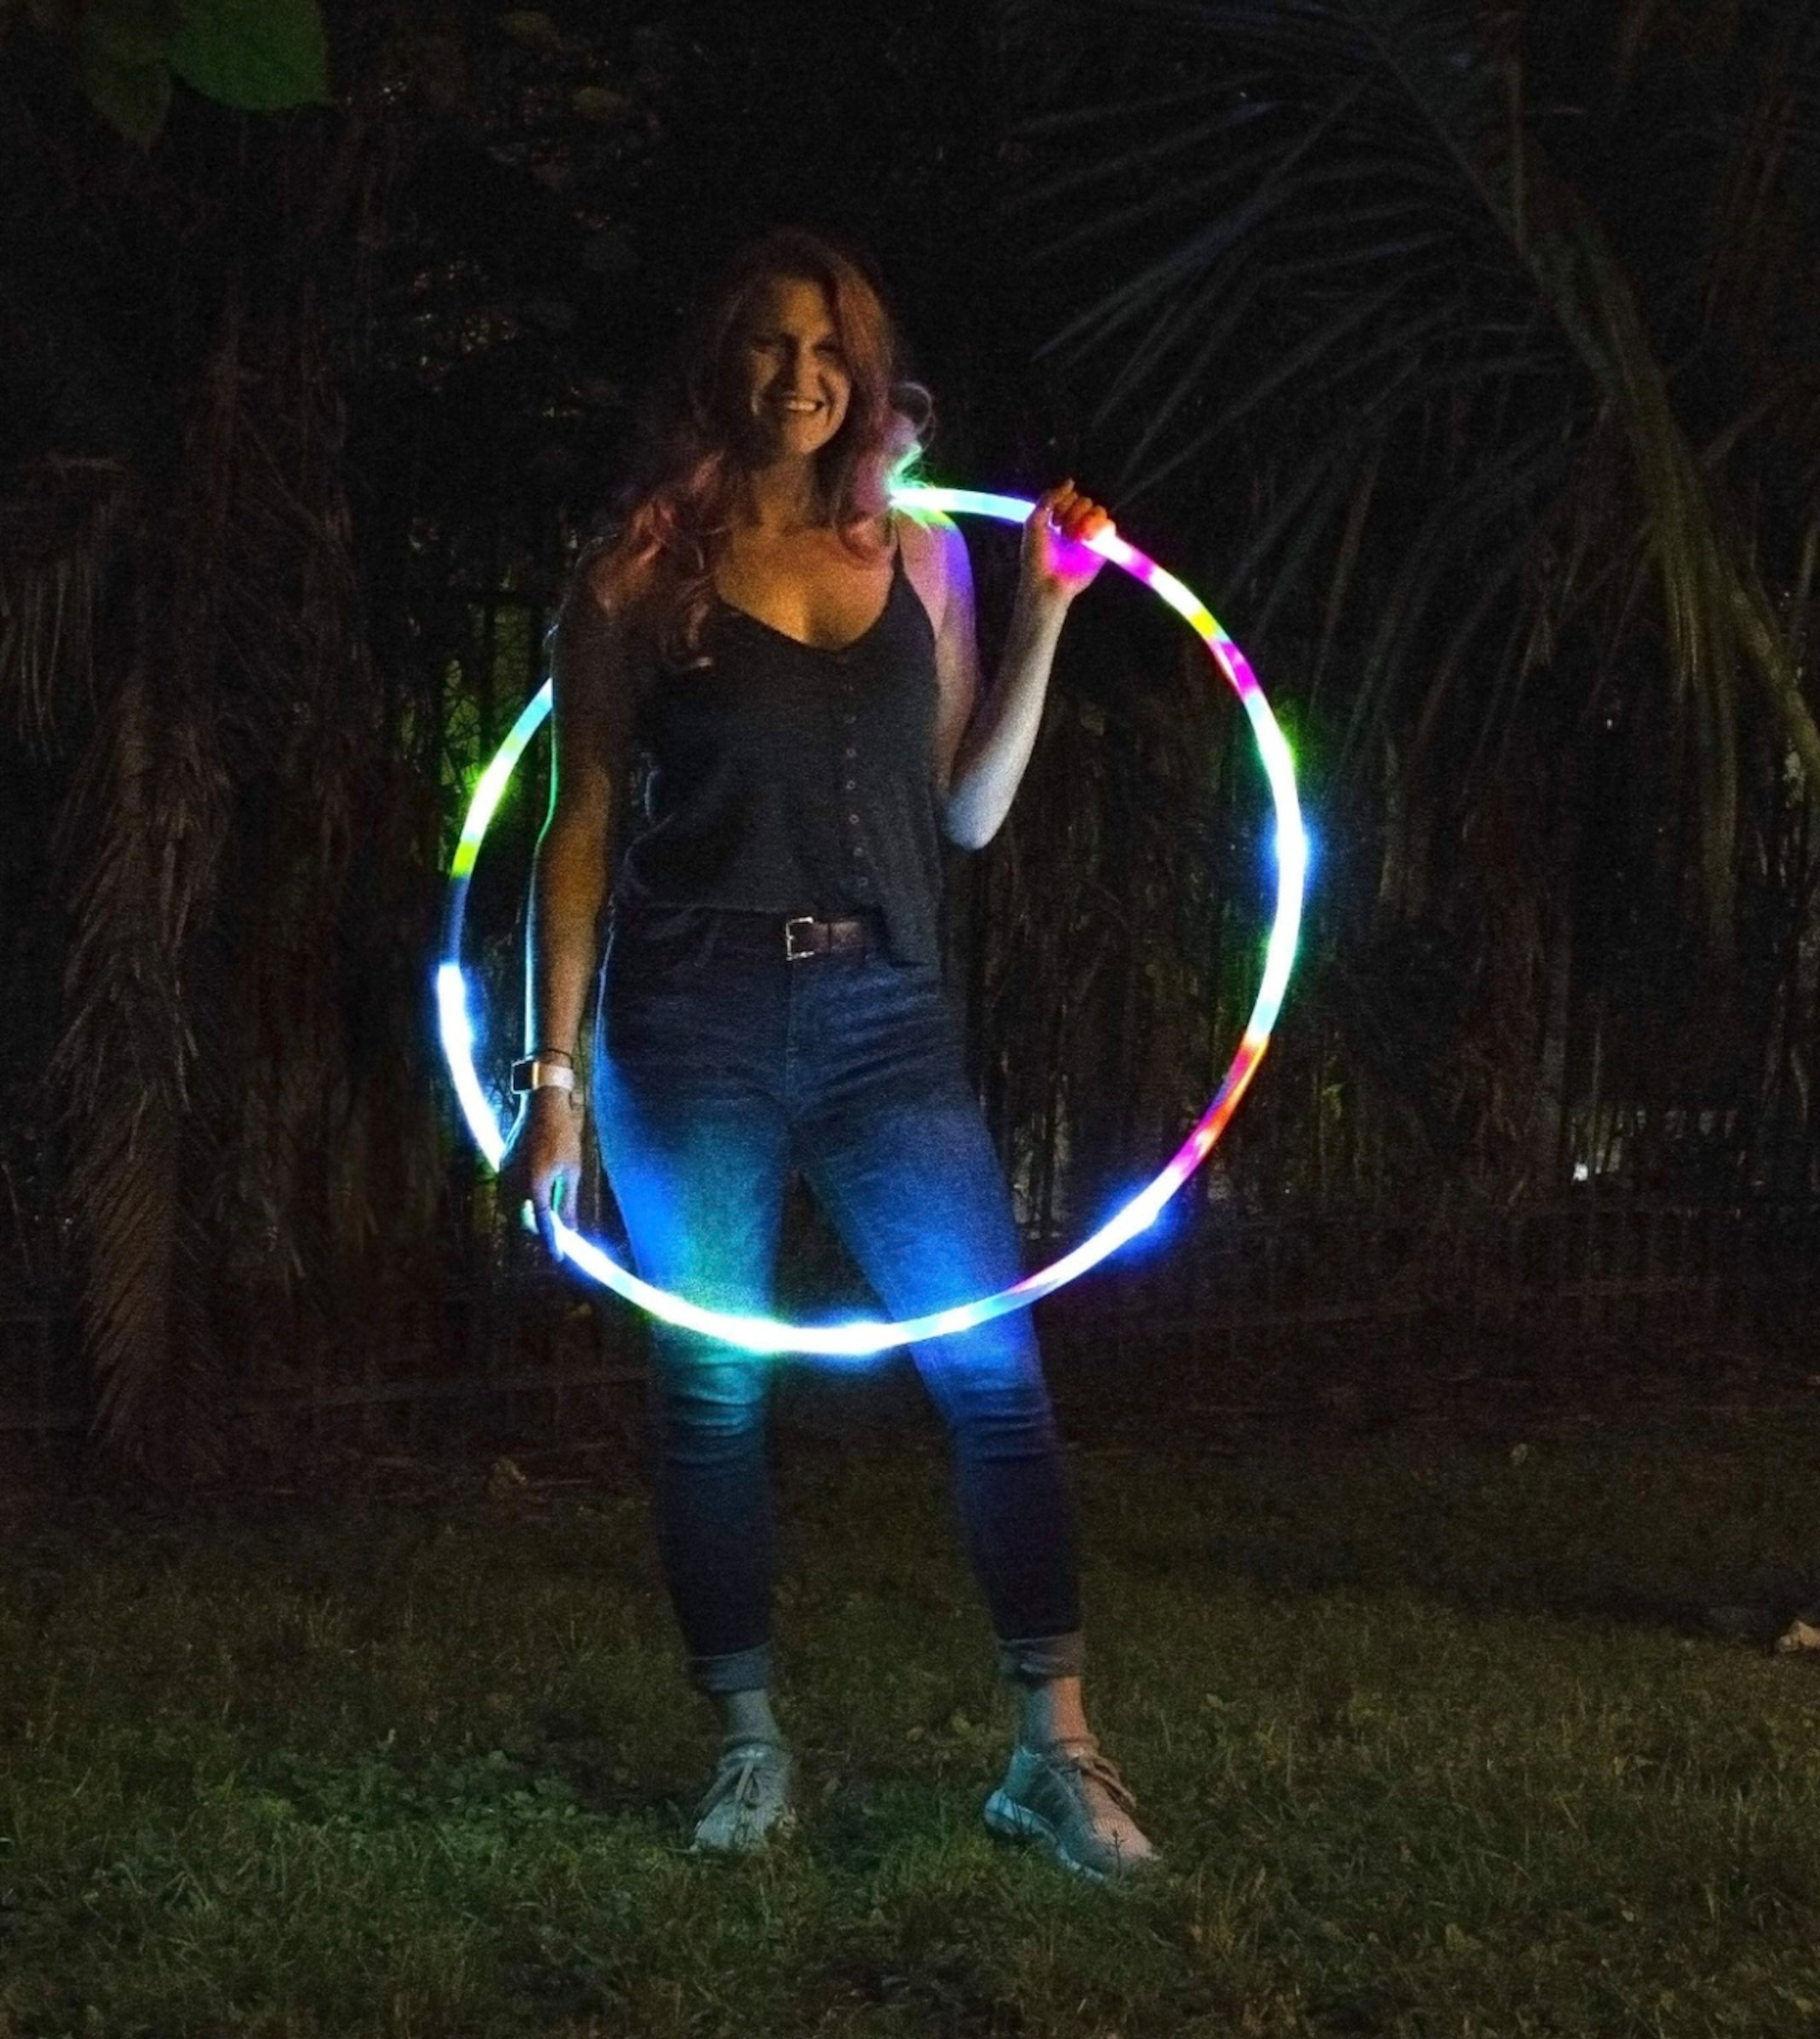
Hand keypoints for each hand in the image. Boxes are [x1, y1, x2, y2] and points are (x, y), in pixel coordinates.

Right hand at [500, 1087, 584, 1257]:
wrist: (541, 1106)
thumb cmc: (562, 1136)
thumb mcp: (572, 1170)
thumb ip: (568, 1201)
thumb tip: (571, 1228)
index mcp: (536, 1187)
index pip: (543, 1225)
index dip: (551, 1243)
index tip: (558, 1258)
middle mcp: (515, 1184)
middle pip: (522, 1221)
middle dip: (536, 1230)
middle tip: (555, 1230)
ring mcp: (505, 1174)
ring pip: (510, 1208)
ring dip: (525, 1216)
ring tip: (544, 1212)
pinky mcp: (502, 1165)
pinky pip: (506, 1192)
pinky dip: (518, 1200)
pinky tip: (532, 1193)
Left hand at [1020, 479, 1113, 607]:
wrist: (1046, 583)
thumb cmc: (1036, 558)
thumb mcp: (1034, 522)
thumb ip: (1048, 498)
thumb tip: (1070, 481)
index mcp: (1059, 518)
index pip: (1070, 495)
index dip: (1062, 501)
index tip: (1052, 518)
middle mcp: (1075, 524)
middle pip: (1085, 501)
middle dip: (1072, 512)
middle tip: (1061, 529)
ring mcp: (1089, 536)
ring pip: (1098, 510)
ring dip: (1084, 520)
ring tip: (1074, 537)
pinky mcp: (1101, 548)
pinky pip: (1109, 526)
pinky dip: (1099, 528)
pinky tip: (1086, 538)